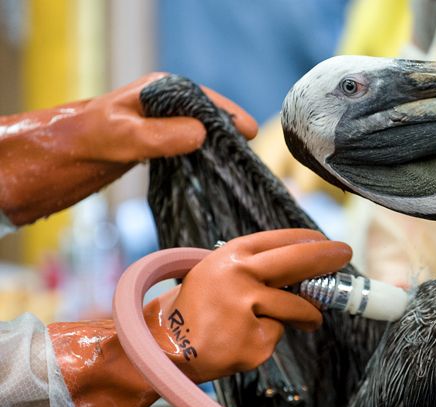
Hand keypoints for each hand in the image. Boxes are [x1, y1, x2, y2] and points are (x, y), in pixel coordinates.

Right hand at [51, 229, 351, 406]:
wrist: (163, 349)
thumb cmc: (195, 309)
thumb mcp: (216, 273)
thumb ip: (254, 268)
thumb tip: (306, 270)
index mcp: (229, 257)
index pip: (281, 240)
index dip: (310, 240)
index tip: (329, 241)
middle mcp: (239, 277)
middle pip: (298, 262)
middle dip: (327, 258)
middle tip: (344, 255)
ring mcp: (246, 310)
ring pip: (297, 308)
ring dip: (308, 315)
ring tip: (305, 320)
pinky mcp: (253, 342)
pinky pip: (278, 336)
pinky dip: (270, 339)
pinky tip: (245, 340)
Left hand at [65, 72, 257, 162]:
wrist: (67, 154)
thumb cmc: (91, 139)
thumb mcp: (126, 136)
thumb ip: (162, 135)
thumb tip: (202, 134)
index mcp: (160, 89)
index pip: (204, 98)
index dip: (229, 114)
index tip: (249, 132)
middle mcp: (165, 102)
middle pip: (207, 115)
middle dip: (229, 131)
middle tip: (248, 153)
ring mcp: (164, 121)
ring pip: (200, 131)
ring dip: (217, 146)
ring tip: (237, 164)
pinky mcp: (162, 139)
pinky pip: (190, 145)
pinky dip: (204, 156)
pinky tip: (214, 170)